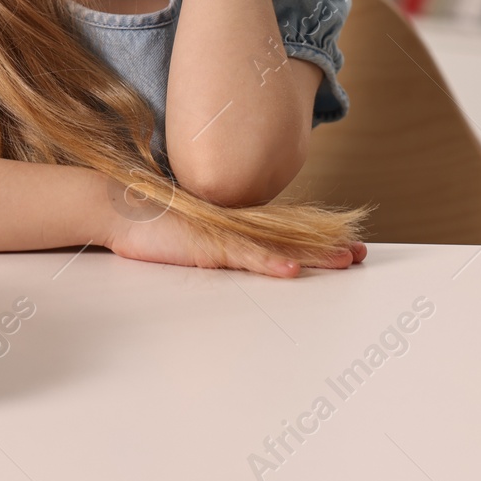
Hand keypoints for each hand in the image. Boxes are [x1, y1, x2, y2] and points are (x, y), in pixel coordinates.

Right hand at [106, 205, 365, 277]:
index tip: (345, 247)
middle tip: (361, 254)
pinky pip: (244, 258)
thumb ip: (214, 242)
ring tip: (345, 262)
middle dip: (327, 248)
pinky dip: (269, 265)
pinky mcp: (207, 245)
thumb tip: (230, 252)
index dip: (315, 241)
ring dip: (313, 256)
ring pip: (277, 248)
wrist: (118, 207)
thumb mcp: (189, 236)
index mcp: (233, 224)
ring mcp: (223, 235)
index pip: (283, 234)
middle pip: (291, 239)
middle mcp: (235, 226)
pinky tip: (291, 272)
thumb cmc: (148, 223)